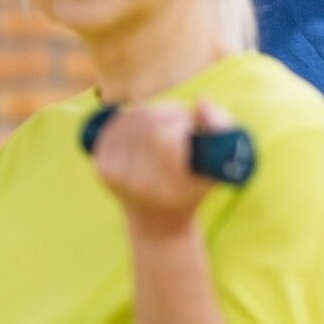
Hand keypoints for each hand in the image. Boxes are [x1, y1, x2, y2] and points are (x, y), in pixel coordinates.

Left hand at [91, 100, 235, 231]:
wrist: (157, 222)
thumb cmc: (195, 187)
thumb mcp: (221, 163)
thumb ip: (222, 127)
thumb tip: (200, 101)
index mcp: (168, 188)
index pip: (165, 138)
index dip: (182, 121)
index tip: (193, 128)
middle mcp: (138, 183)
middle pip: (148, 121)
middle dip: (170, 112)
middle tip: (182, 123)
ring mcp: (115, 175)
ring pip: (133, 117)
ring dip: (153, 112)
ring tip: (166, 126)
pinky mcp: (101, 167)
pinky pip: (115, 124)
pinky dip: (132, 118)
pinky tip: (144, 129)